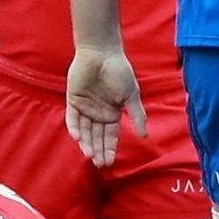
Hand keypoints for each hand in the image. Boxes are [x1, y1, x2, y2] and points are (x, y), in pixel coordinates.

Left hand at [66, 46, 145, 167]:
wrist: (102, 53)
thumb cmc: (119, 71)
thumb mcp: (132, 95)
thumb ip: (137, 115)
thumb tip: (145, 136)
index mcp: (112, 113)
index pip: (110, 135)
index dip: (110, 149)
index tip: (110, 162)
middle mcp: (98, 113)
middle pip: (97, 136)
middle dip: (98, 150)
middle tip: (100, 164)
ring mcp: (85, 107)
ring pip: (84, 130)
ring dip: (87, 143)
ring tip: (90, 155)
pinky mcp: (73, 100)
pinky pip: (72, 118)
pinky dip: (74, 128)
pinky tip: (79, 138)